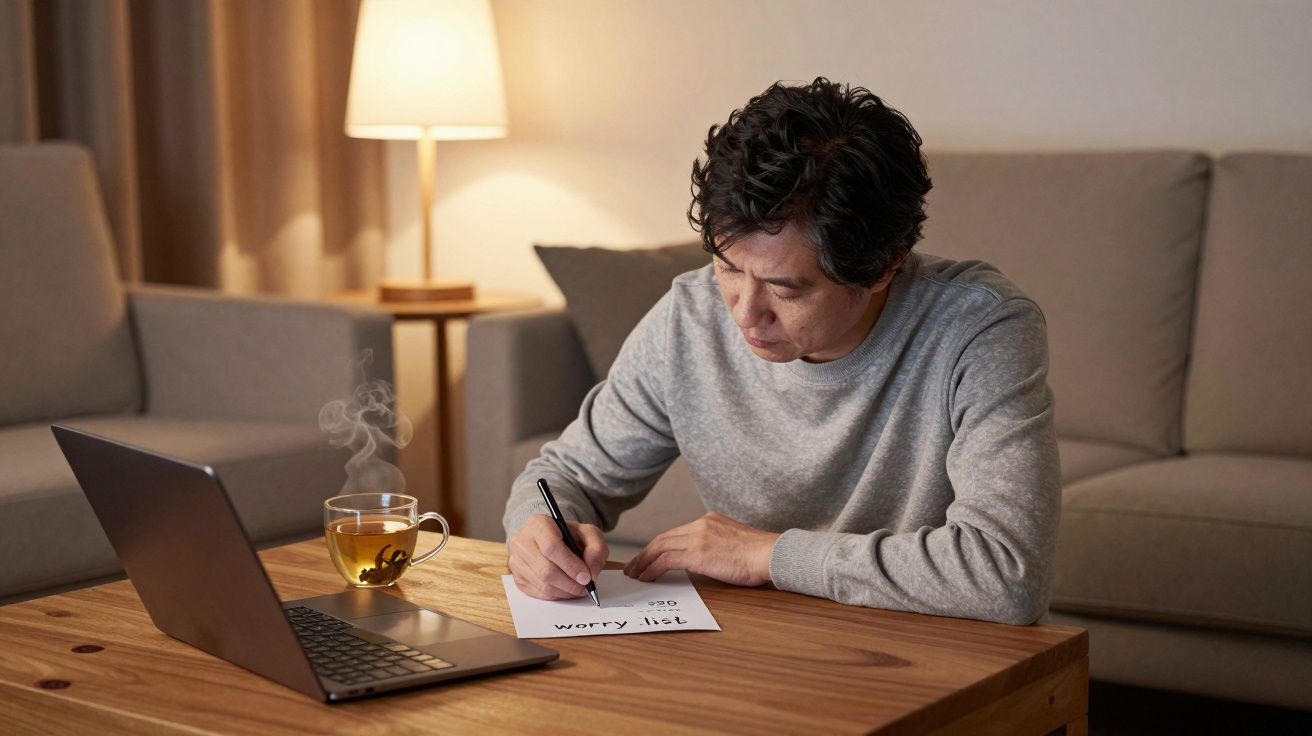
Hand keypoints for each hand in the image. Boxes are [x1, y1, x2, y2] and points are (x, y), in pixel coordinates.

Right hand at [508, 514, 607, 600]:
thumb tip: (591, 573)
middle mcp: (521, 541)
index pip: (551, 547)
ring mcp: (516, 561)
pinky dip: (557, 595)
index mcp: (538, 524)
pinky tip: (565, 587)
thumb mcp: (588, 533)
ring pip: (543, 585)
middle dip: (570, 583)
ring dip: (565, 591)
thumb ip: (596, 549)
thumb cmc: (568, 536)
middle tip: (585, 587)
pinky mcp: (517, 578)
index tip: (585, 576)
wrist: (549, 539)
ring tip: (577, 587)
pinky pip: (539, 594)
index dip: (570, 565)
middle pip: (546, 570)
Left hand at [623, 512, 778, 586]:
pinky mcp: (697, 552)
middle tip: (633, 567)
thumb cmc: (760, 556)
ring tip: (635, 574)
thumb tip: (707, 561)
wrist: (772, 554)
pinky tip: (647, 578)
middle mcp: (701, 524)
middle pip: (663, 537)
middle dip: (645, 553)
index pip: (676, 533)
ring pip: (660, 547)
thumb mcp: (735, 543)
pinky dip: (652, 569)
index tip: (649, 557)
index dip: (659, 546)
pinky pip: (666, 560)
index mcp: (710, 520)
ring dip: (644, 561)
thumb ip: (718, 546)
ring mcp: (698, 537)